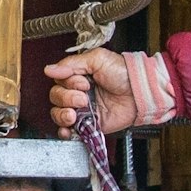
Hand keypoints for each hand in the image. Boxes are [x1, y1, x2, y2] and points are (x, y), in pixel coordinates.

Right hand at [44, 48, 172, 133]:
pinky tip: (68, 128)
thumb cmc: (124, 73)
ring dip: (63, 114)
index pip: (59, 81)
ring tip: (76, 113)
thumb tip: (49, 69)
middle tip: (84, 97)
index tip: (83, 82)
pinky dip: (65, 131)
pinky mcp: (89, 124)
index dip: (68, 83)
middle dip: (67, 98)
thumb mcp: (98, 59)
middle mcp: (78, 92)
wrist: (141, 92)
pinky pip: (69, 130)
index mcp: (78, 76)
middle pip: (56, 97)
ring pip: (58, 113)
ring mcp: (83, 109)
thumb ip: (72, 64)